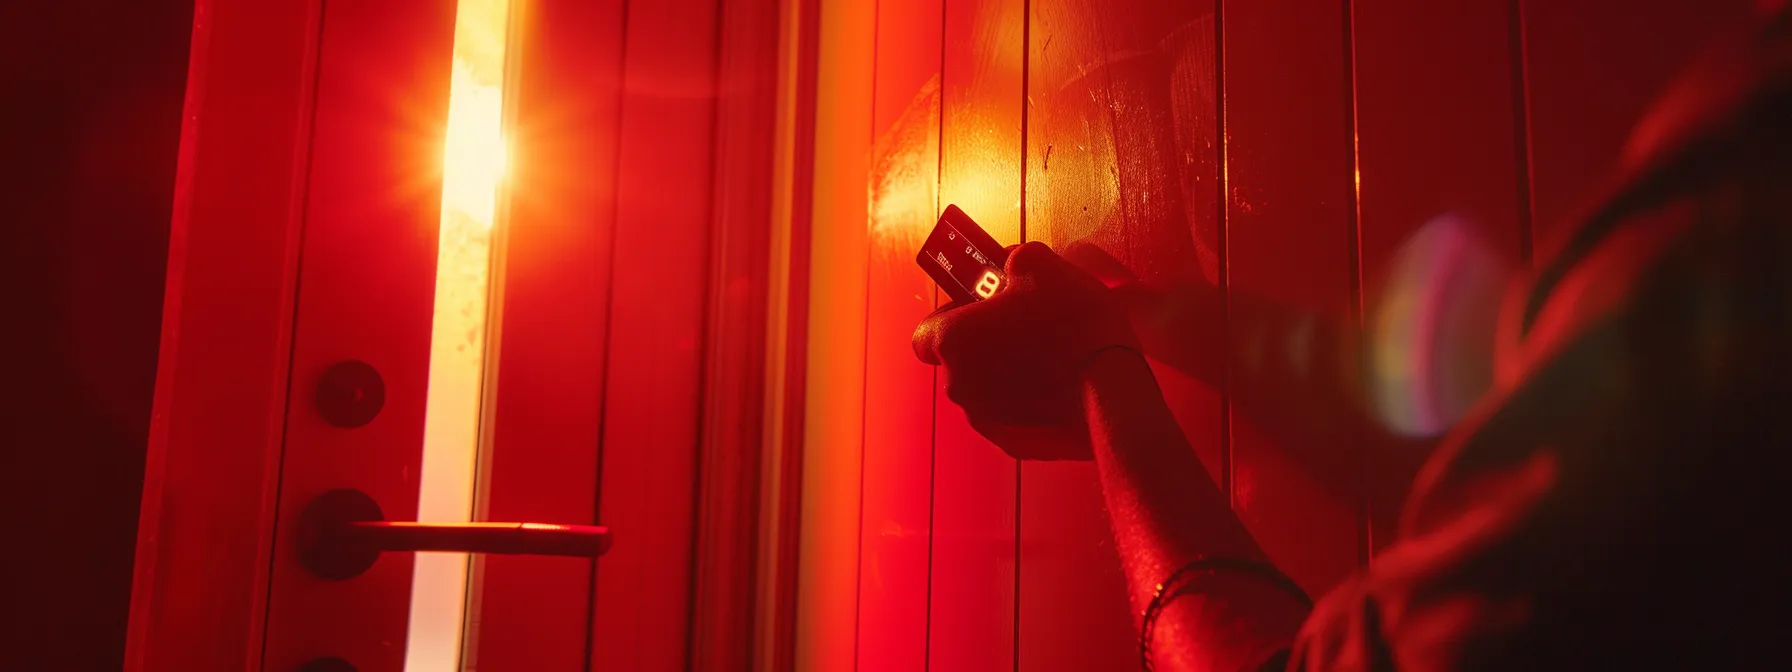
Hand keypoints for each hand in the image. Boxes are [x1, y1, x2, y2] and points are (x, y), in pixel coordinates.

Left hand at [912, 241, 1140, 459]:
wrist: (1113, 392)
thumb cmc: (1072, 326)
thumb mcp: (1040, 264)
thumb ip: (1013, 260)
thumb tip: (1012, 265)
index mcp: (951, 340)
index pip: (926, 331)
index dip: (952, 315)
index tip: (981, 307)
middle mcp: (958, 385)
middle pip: (961, 359)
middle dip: (987, 343)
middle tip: (1025, 324)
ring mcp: (985, 419)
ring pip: (987, 389)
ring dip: (1008, 372)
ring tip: (1051, 354)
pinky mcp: (1014, 443)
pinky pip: (1013, 415)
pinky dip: (1029, 402)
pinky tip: (1061, 384)